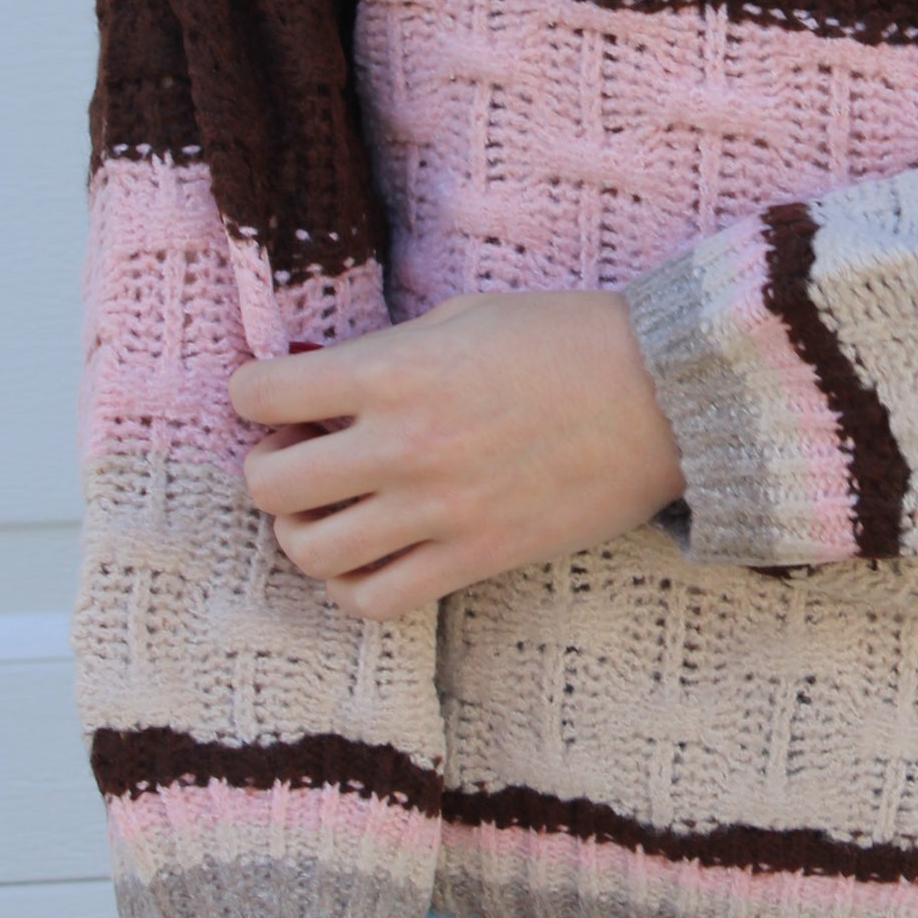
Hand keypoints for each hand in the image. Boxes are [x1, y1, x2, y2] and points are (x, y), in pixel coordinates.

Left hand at [231, 289, 684, 617]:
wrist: (664, 395)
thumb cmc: (570, 338)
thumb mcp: (466, 316)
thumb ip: (387, 351)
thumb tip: (321, 385)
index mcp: (396, 371)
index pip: (260, 396)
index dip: (253, 393)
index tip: (274, 396)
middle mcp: (403, 445)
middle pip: (268, 485)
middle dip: (269, 466)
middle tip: (302, 452)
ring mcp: (437, 511)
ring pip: (308, 552)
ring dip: (303, 529)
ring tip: (332, 507)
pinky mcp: (474, 558)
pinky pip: (373, 601)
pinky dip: (351, 585)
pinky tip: (370, 554)